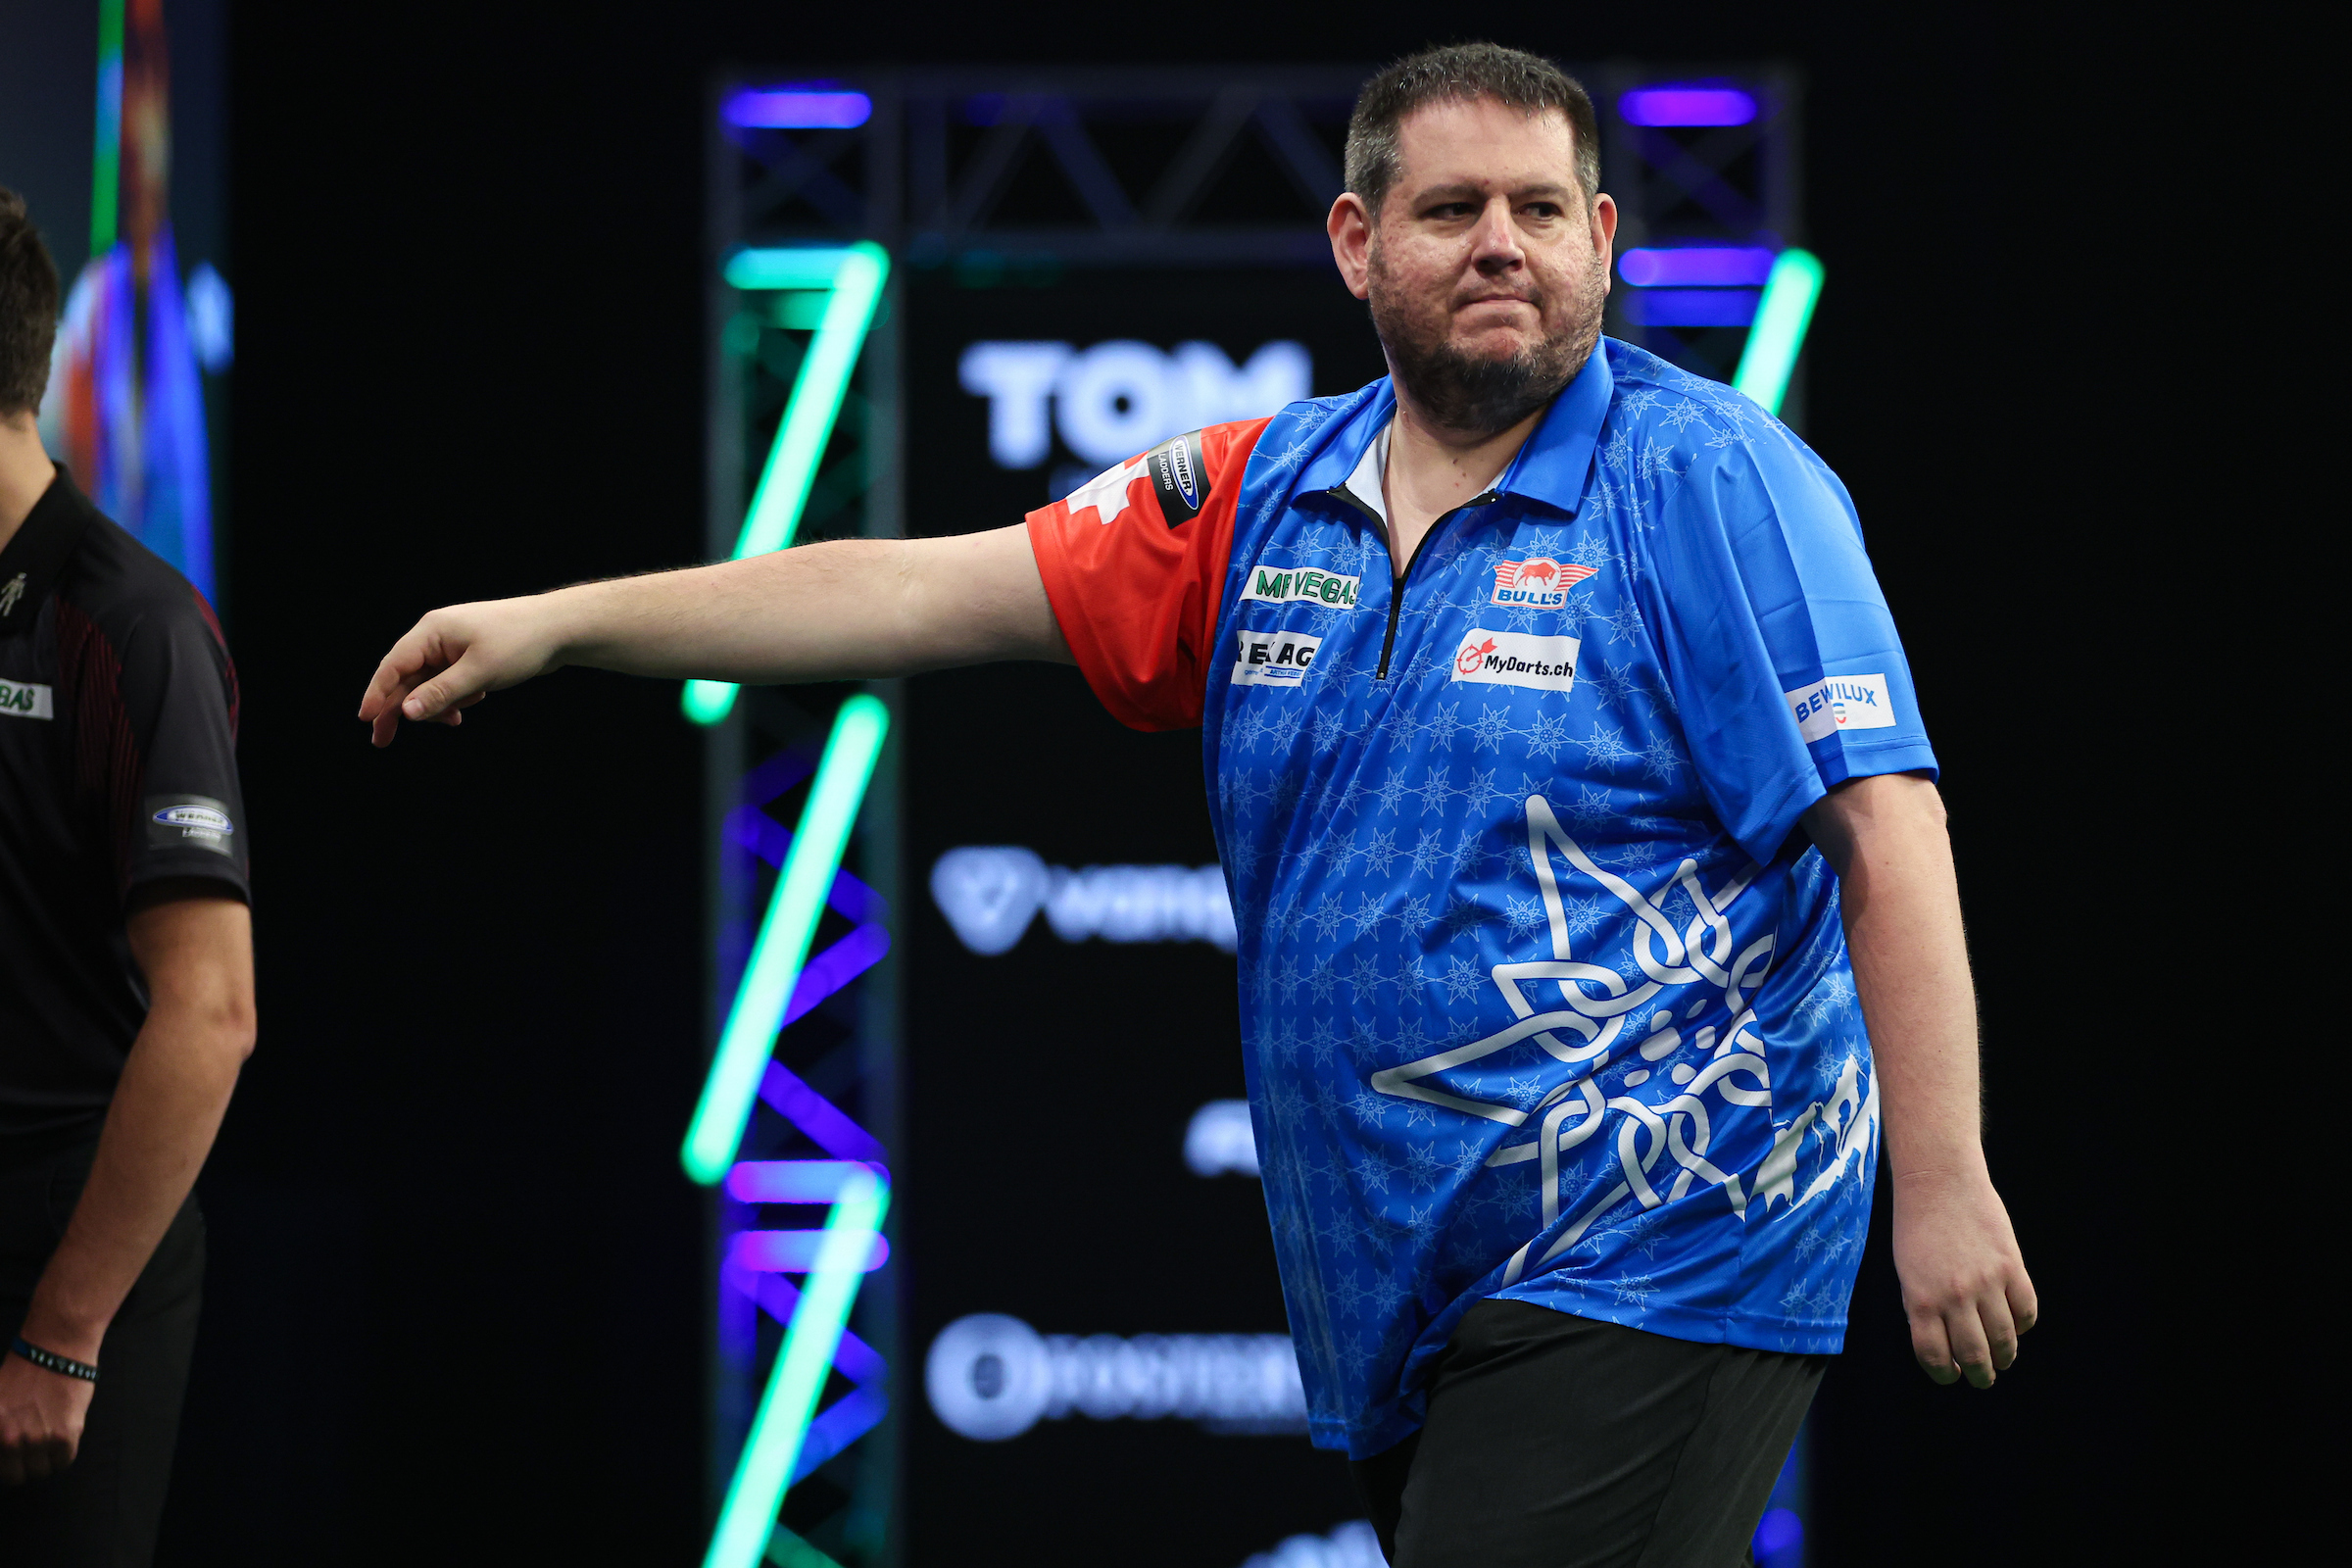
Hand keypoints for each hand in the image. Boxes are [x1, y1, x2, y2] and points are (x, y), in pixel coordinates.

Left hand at [0, 1351, 95, 1484]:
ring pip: (42, 1470)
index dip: (5, 1463)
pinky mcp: (67, 1433)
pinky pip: (64, 1461)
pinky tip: (62, 1435)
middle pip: (17, 1476)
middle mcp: (11, 1439)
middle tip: (30, 1449)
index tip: (11, 1457)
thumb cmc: (20, 1370)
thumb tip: (2, 1444)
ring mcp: (39, 1438)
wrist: (55, 1347)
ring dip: (44, 1459)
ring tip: (48, 1440)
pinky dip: (63, 1454)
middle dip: (22, 1465)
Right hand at [357, 597, 566, 746]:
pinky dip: (455, 698)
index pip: (393, 665)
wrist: (560, 629)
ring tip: (456, 718)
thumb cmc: (520, 642)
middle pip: (406, 678)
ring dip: (437, 705)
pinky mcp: (469, 657)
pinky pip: (449, 683)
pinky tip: (471, 704)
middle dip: (400, 709)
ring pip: (429, 684)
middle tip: (382, 741)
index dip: (376, 693)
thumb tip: (406, 712)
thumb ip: (440, 694)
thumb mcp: (478, 673)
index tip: (365, 719)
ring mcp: (453, 647)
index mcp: (432, 631)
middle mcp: (437, 636)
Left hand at [1890, 1168, 2037, 1388]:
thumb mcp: (1907, 1273)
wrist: (1939, 1182)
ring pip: (2004, 1340)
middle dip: (1980, 1375)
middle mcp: (1954, 1297)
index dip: (1945, 1374)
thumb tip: (1944, 1343)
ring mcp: (1986, 1283)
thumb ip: (1922, 1308)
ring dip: (2005, 1356)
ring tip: (2003, 1359)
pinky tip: (2016, 1326)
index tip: (1951, 1376)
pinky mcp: (2012, 1268)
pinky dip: (2023, 1325)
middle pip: (1974, 1355)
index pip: (1935, 1356)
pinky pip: (2026, 1311)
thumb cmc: (1916, 1227)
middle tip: (1984, 1378)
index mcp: (1920, 1301)